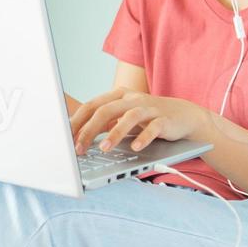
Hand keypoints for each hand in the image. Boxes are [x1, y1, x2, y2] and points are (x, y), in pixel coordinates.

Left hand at [70, 88, 205, 154]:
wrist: (183, 116)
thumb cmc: (147, 118)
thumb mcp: (122, 118)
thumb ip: (103, 123)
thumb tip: (75, 138)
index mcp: (117, 96)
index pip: (91, 106)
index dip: (76, 121)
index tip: (64, 139)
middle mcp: (131, 99)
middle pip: (105, 110)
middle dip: (89, 130)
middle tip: (78, 149)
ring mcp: (149, 108)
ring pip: (129, 117)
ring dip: (115, 134)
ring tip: (104, 149)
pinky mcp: (165, 119)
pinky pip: (153, 127)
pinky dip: (144, 137)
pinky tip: (136, 148)